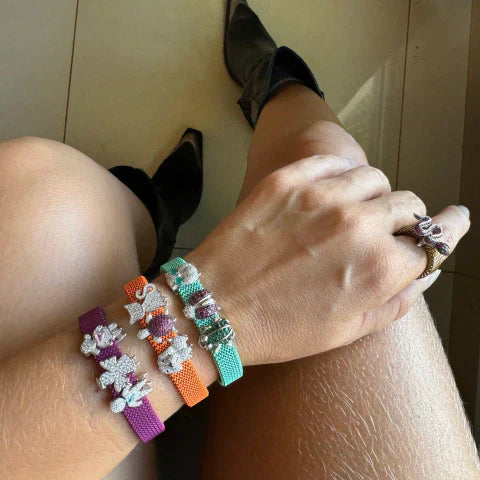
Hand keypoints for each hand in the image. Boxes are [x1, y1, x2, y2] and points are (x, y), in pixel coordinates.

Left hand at [186, 155, 469, 364]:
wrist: (214, 309)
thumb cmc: (280, 329)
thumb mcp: (348, 330)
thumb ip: (397, 300)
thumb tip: (423, 272)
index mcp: (380, 267)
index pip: (435, 238)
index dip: (447, 230)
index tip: (454, 220)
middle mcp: (358, 225)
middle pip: (407, 203)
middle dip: (402, 218)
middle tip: (384, 229)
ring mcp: (322, 196)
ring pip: (373, 177)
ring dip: (371, 195)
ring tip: (350, 211)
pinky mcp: (287, 180)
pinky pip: (332, 163)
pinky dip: (338, 176)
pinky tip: (325, 193)